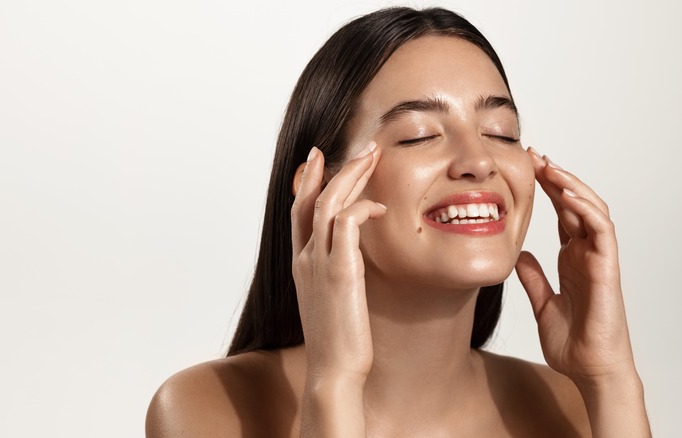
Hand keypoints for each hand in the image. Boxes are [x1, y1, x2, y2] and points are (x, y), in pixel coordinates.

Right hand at [291, 142, 385, 383]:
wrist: (333, 373)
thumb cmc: (339, 343)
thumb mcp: (332, 302)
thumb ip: (337, 275)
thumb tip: (352, 262)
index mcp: (302, 264)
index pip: (300, 211)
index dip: (308, 181)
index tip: (319, 158)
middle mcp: (304, 258)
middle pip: (312, 199)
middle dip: (335, 168)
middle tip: (360, 147)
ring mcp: (318, 264)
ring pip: (329, 203)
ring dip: (351, 175)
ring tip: (372, 156)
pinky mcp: (340, 272)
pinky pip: (348, 224)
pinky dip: (362, 208)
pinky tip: (380, 207)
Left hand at [515, 148, 636, 387]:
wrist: (589, 370)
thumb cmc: (572, 342)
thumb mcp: (541, 303)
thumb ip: (533, 278)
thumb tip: (517, 255)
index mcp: (573, 259)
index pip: (562, 214)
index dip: (547, 190)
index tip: (526, 168)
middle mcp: (587, 254)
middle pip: (575, 204)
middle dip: (556, 177)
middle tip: (534, 155)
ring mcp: (599, 259)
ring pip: (592, 210)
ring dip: (572, 185)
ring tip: (549, 166)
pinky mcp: (607, 269)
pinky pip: (602, 231)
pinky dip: (587, 209)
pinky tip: (568, 194)